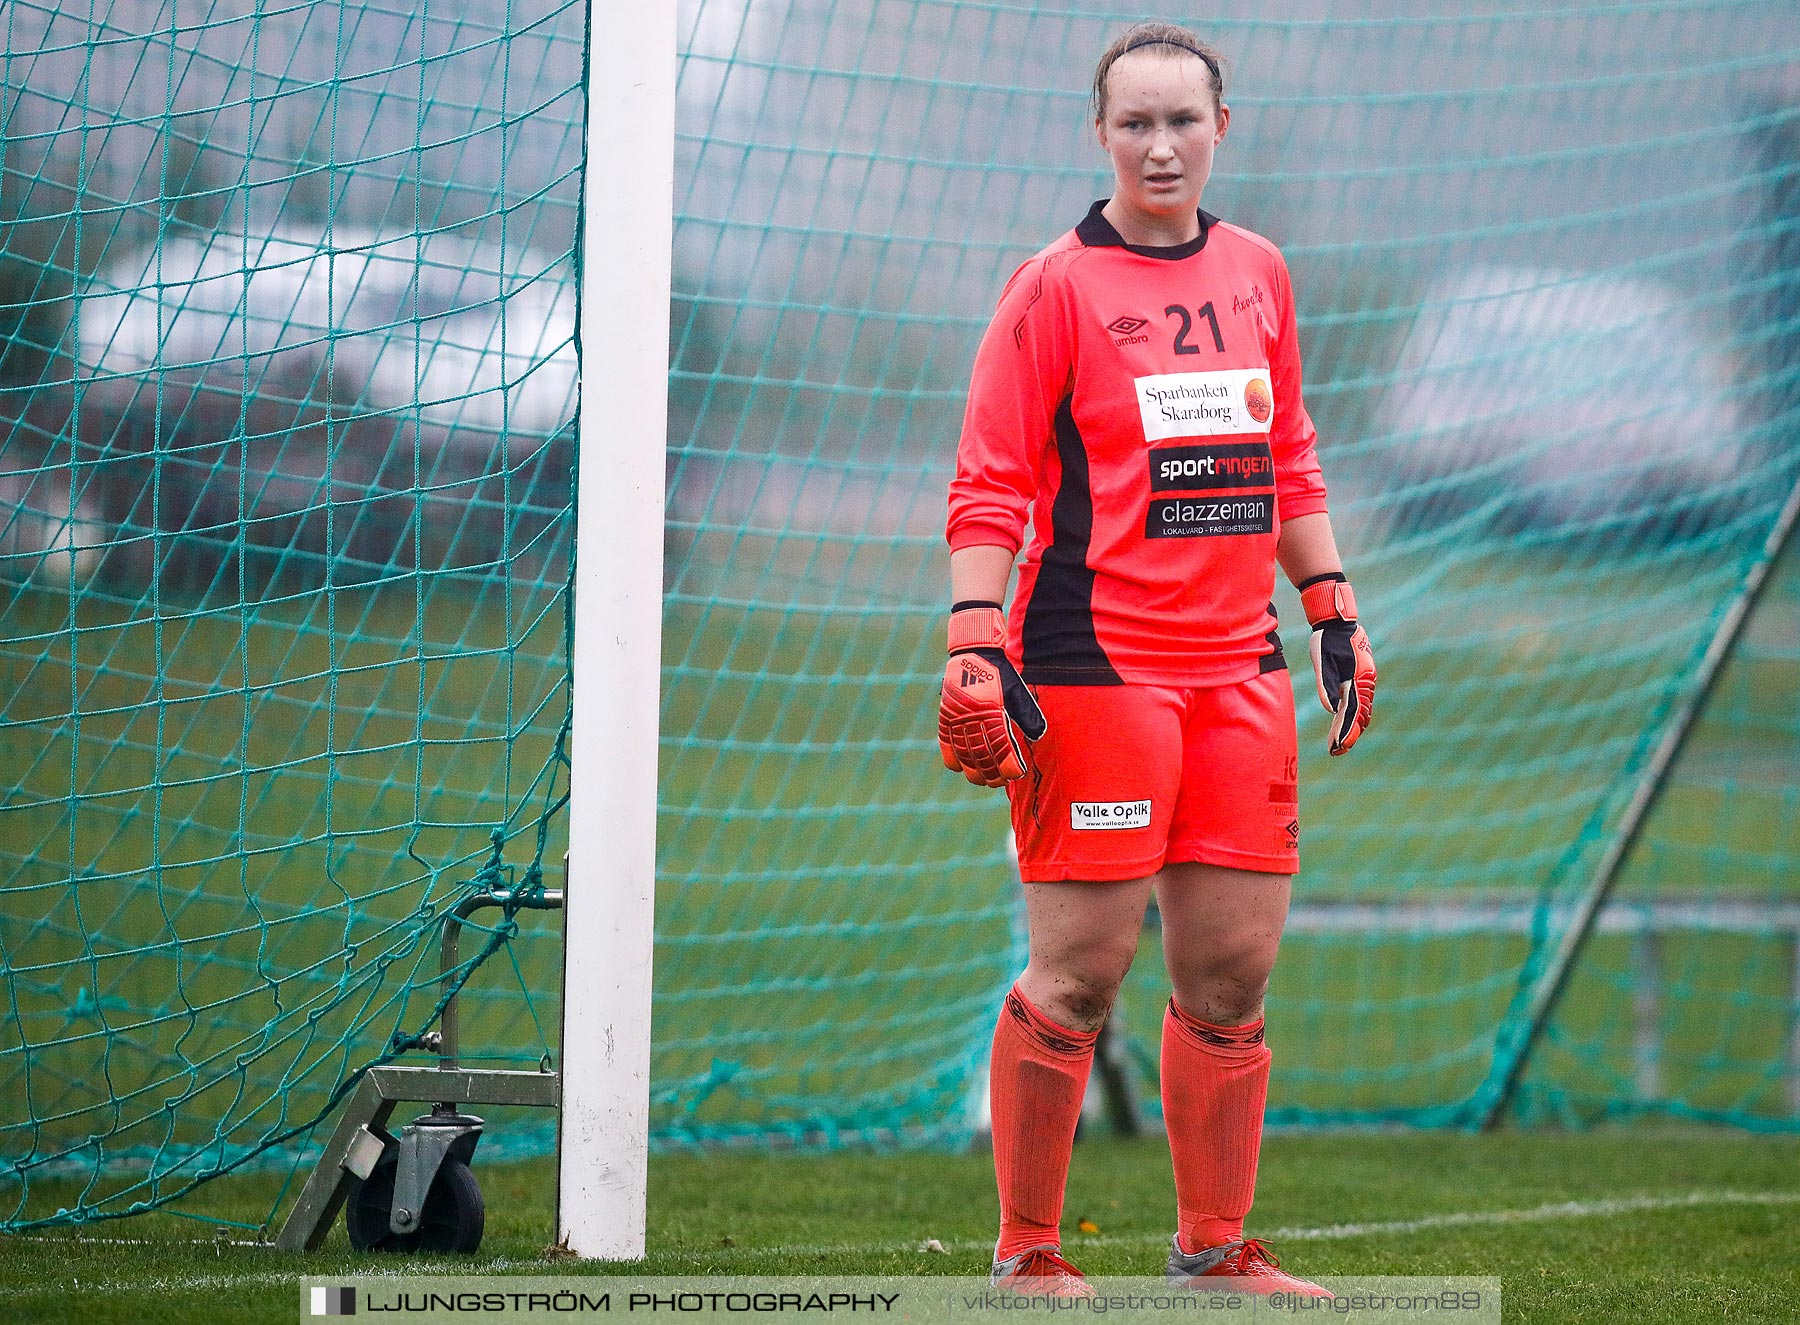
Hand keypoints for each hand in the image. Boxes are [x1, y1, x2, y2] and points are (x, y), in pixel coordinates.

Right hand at [937, 603, 1046, 785]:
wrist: (973, 653)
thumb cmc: (1000, 673)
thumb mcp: (1017, 691)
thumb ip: (1027, 715)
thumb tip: (1038, 736)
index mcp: (994, 713)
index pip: (1003, 751)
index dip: (1010, 767)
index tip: (1017, 774)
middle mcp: (974, 719)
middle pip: (983, 758)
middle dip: (994, 774)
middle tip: (1002, 781)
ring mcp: (957, 719)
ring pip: (965, 755)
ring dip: (975, 771)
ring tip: (984, 780)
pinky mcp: (946, 717)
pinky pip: (946, 744)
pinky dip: (953, 759)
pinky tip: (961, 768)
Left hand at [1300, 575, 1375, 755]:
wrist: (1337, 621)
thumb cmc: (1326, 639)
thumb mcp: (1321, 661)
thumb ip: (1326, 684)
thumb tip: (1330, 710)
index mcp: (1357, 678)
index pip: (1353, 712)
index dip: (1346, 731)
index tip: (1337, 747)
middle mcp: (1366, 681)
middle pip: (1360, 715)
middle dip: (1348, 735)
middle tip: (1335, 752)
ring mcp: (1365, 680)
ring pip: (1362, 710)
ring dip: (1351, 728)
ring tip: (1338, 745)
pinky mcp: (1361, 678)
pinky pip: (1360, 702)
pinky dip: (1353, 716)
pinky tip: (1344, 724)